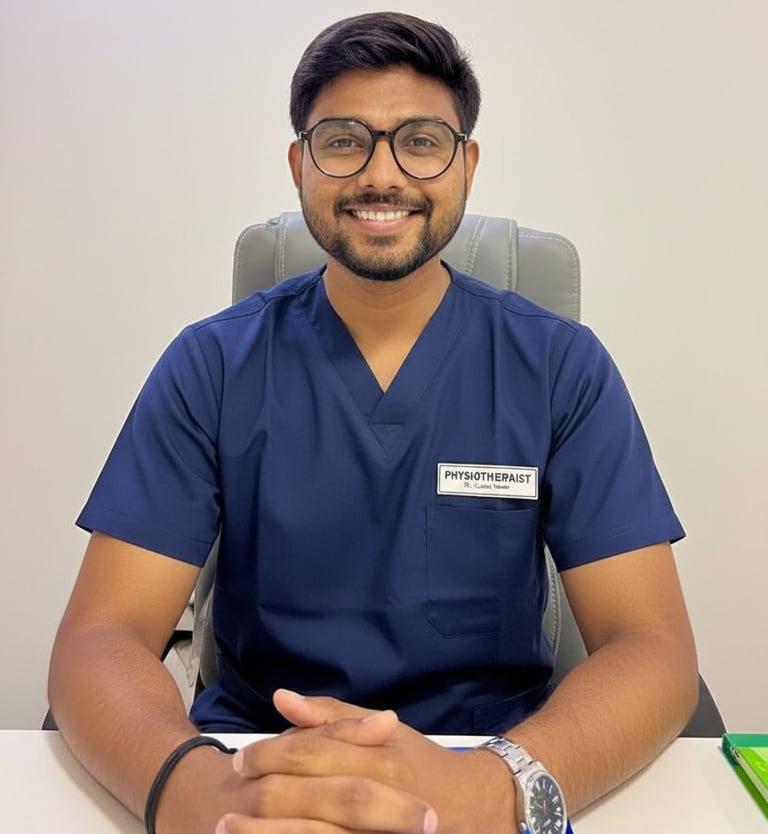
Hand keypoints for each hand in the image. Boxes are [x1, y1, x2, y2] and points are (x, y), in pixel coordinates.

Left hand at [217, 690, 514, 833]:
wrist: (474, 810)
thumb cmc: (420, 765)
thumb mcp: (384, 732)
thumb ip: (331, 717)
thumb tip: (281, 697)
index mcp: (378, 757)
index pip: (312, 753)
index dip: (270, 755)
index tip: (241, 760)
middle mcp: (379, 796)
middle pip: (307, 797)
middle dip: (261, 800)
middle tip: (227, 806)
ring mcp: (379, 833)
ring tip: (229, 832)